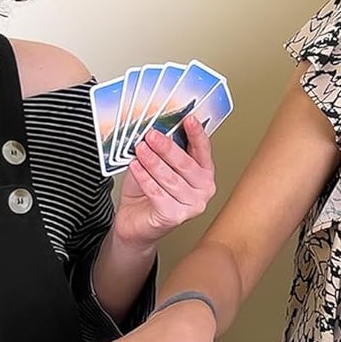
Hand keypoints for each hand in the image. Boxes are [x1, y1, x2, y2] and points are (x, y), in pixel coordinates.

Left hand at [111, 117, 215, 250]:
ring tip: (140, 149)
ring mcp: (192, 205)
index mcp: (204, 173)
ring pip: (170, 179)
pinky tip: (136, 167)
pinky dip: (144, 178)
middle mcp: (203, 189)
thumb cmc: (148, 192)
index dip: (197, 134)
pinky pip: (157, 193)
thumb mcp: (157, 164)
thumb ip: (162, 150)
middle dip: (167, 147)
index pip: (203, 150)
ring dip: (153, 162)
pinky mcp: (175, 216)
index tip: (189, 119)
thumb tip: (159, 128)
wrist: (136, 222)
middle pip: (186, 164)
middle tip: (152, 135)